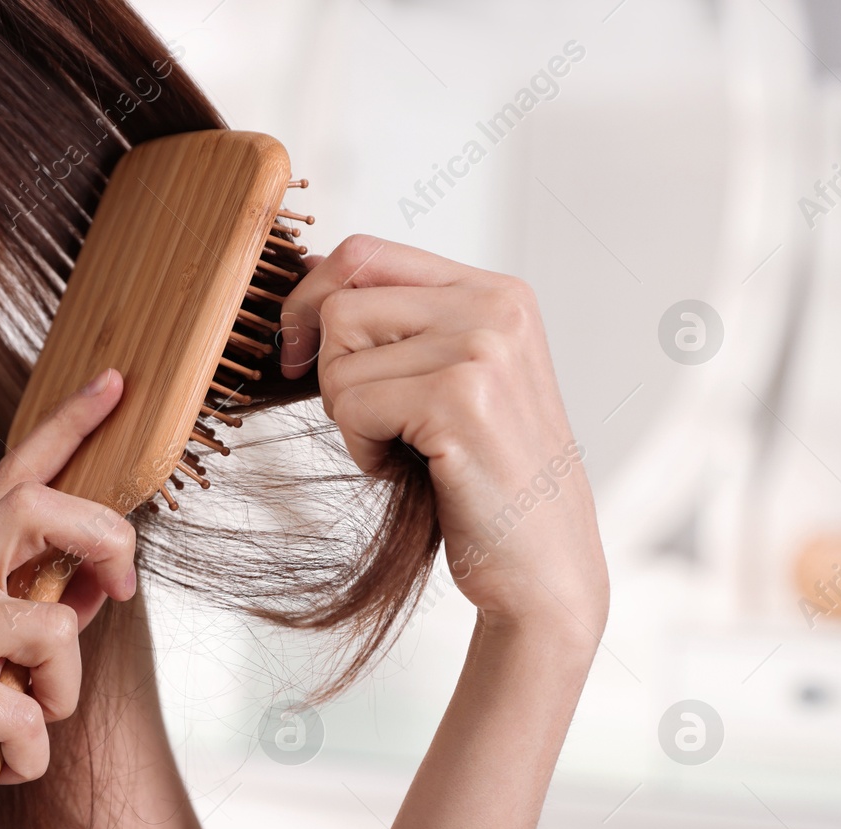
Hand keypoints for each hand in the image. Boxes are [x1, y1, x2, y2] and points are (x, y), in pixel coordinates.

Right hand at [0, 369, 137, 828]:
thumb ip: (30, 630)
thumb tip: (98, 591)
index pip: (14, 480)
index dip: (67, 428)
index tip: (114, 383)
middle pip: (36, 509)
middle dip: (104, 537)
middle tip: (122, 587)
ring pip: (52, 626)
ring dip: (64, 697)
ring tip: (28, 730)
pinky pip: (26, 717)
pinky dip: (31, 760)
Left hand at [281, 235, 606, 636]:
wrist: (542, 566)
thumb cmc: (482, 478)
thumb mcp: (448, 379)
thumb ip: (395, 323)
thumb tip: (308, 274)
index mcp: (496, 292)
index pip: (365, 252)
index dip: (311, 298)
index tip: (298, 354)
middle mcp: (497, 307)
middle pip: (341, 304)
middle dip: (332, 373)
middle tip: (379, 422)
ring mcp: (484, 350)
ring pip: (338, 361)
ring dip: (352, 420)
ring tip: (406, 448)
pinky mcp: (461, 399)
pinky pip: (351, 406)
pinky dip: (363, 450)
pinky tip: (411, 469)